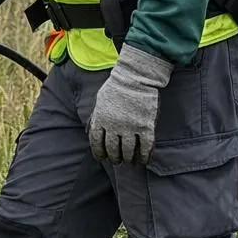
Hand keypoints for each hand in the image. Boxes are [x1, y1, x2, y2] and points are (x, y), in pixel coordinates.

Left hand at [88, 44, 173, 164]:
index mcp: (101, 120)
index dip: (99, 153)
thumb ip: (96, 116)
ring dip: (129, 158)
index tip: (101, 158)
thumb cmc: (116, 86)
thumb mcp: (100, 101)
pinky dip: (145, 156)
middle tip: (117, 160)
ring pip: (129, 151)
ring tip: (129, 160)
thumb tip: (91, 130)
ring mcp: (130, 127)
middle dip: (114, 158)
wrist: (134, 76)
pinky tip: (144, 160)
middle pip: (113, 149)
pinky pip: (145, 147)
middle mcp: (114, 126)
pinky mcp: (146, 126)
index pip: (96, 143)